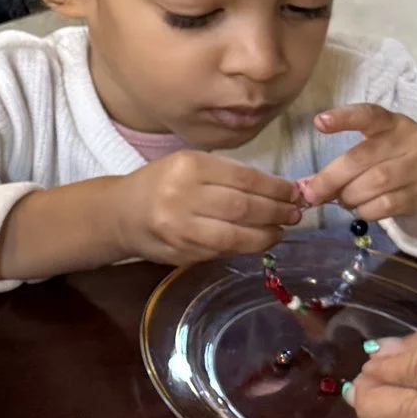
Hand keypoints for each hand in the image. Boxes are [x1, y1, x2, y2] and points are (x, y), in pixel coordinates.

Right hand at [111, 151, 300, 263]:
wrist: (120, 214)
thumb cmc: (160, 184)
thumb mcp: (189, 165)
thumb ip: (228, 175)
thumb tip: (278, 190)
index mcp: (188, 166)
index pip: (243, 178)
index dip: (275, 188)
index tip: (294, 192)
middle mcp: (182, 196)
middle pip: (242, 207)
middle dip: (275, 212)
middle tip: (296, 213)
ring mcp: (180, 228)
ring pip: (235, 234)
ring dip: (265, 235)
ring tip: (281, 230)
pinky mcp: (181, 252)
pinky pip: (222, 250)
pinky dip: (245, 246)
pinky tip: (259, 241)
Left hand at [298, 103, 416, 234]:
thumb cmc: (396, 167)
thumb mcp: (377, 154)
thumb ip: (347, 163)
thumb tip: (306, 186)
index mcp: (397, 124)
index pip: (370, 115)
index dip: (345, 118)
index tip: (319, 123)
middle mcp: (413, 143)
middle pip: (362, 157)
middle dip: (331, 177)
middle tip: (313, 193)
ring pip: (373, 183)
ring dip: (349, 196)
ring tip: (343, 200)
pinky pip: (383, 206)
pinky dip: (364, 210)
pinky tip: (361, 210)